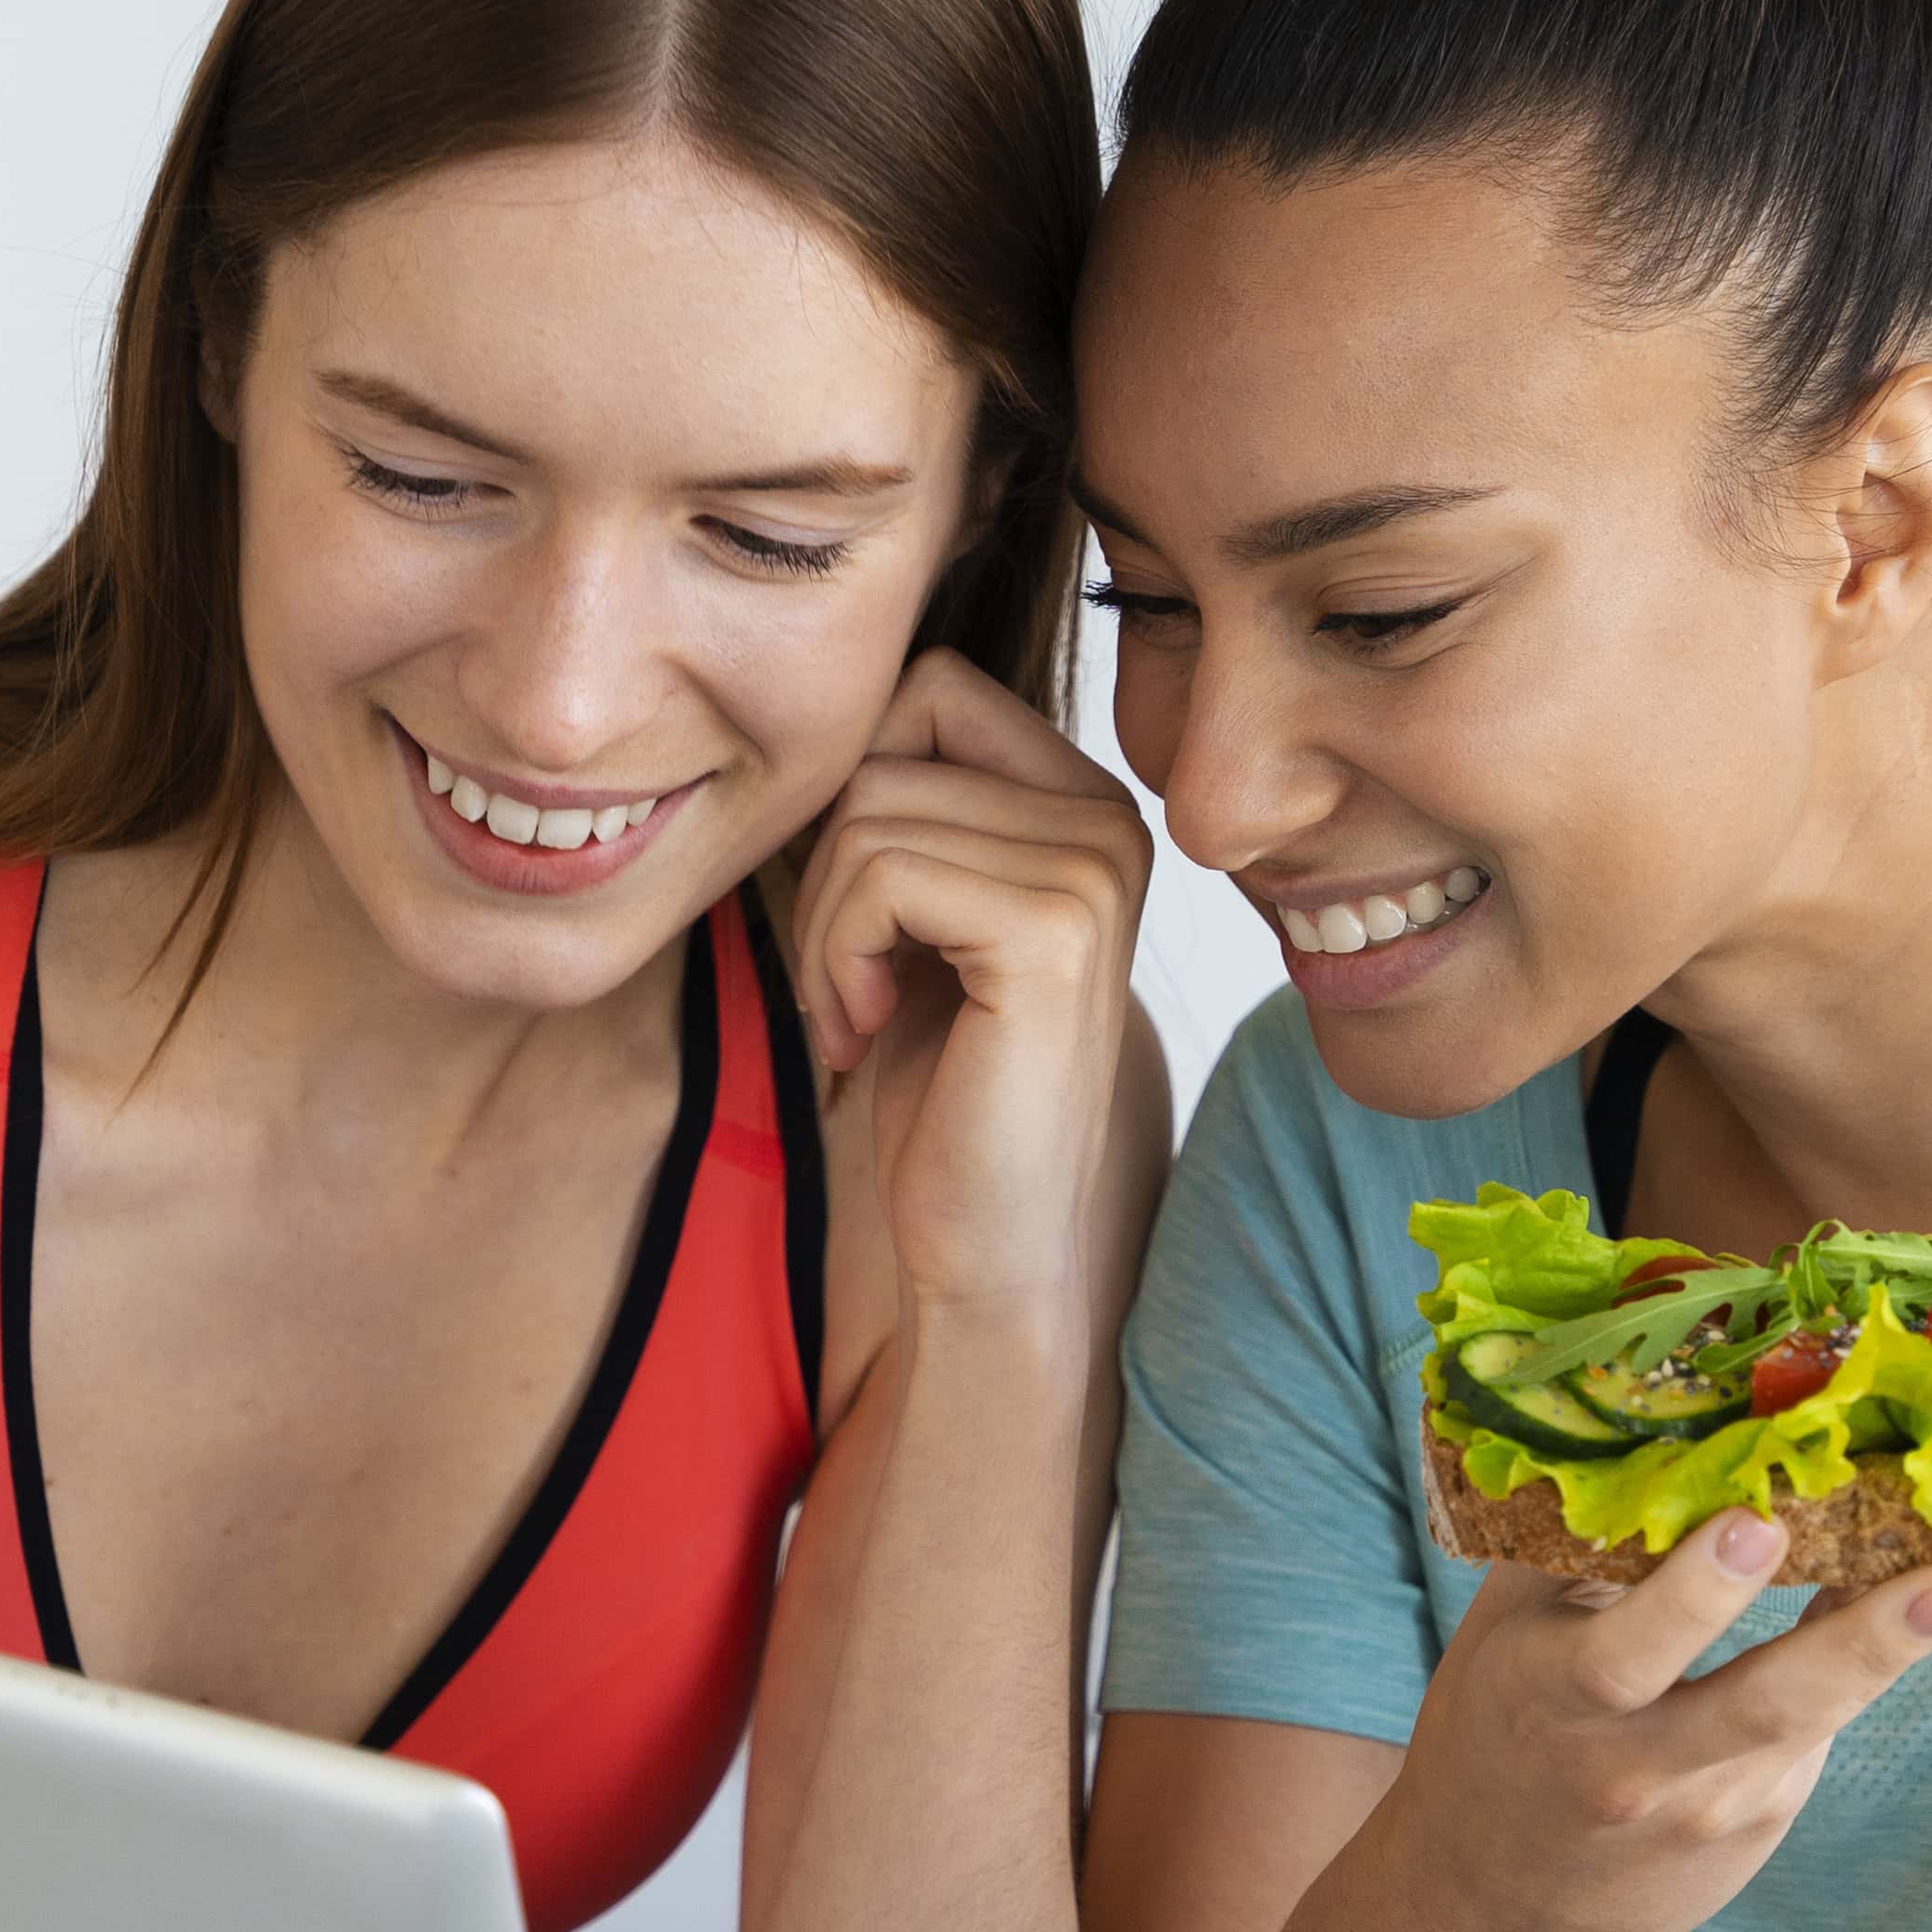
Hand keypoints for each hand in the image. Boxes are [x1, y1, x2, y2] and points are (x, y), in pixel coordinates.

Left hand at [786, 648, 1151, 1312]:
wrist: (988, 1241)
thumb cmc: (942, 1091)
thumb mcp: (921, 920)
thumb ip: (909, 807)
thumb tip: (833, 709)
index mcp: (1084, 806)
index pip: (930, 691)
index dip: (856, 793)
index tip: (865, 916)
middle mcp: (1108, 822)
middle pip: (889, 748)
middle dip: (826, 870)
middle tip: (845, 981)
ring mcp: (1092, 871)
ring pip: (870, 811)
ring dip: (823, 926)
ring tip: (860, 1014)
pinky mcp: (1052, 929)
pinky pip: (880, 872)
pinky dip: (836, 956)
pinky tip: (869, 1030)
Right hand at [1361, 1519, 1931, 1931]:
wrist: (1490, 1909)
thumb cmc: (1496, 1732)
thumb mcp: (1504, 1639)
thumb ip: (1572, 1549)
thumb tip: (1669, 1427)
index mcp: (1554, 1700)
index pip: (1629, 1647)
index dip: (1695, 1590)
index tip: (1756, 1523)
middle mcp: (1638, 1766)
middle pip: (1761, 1706)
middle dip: (1856, 1642)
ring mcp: (1710, 1806)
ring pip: (1811, 1719)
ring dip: (1889, 1649)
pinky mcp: (1757, 1824)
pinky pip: (1814, 1728)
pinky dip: (1857, 1659)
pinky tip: (1907, 1600)